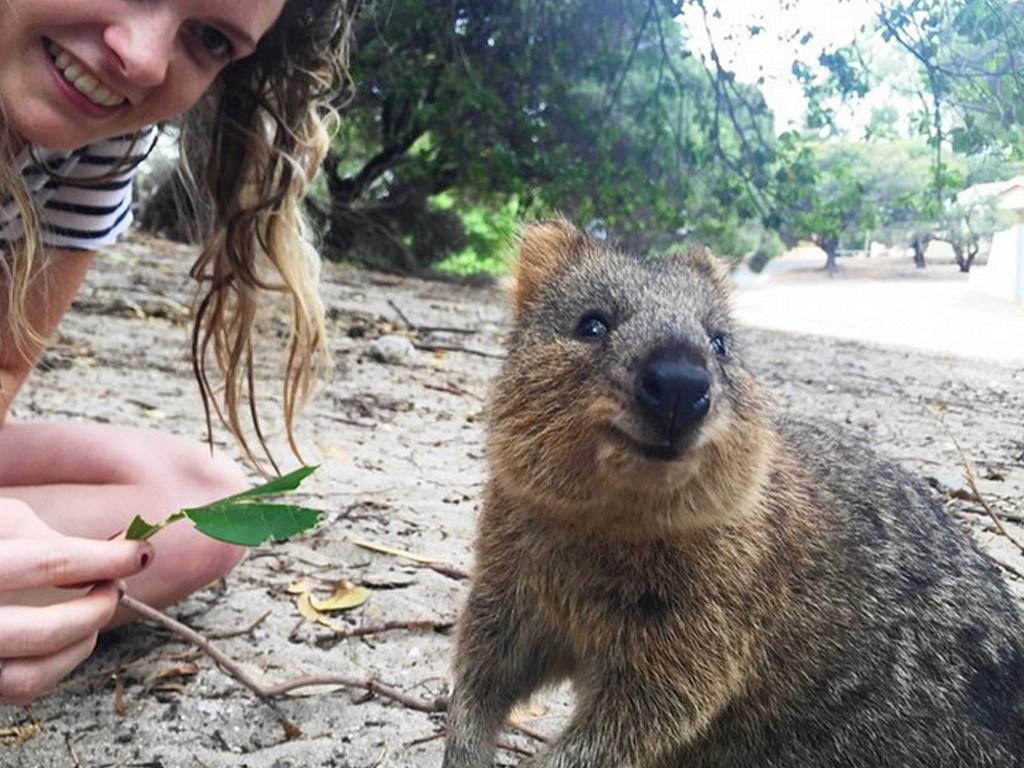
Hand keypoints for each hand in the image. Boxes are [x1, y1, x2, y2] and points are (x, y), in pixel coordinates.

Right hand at [0, 498, 152, 704]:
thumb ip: (43, 538)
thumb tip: (109, 555)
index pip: (50, 562)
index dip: (106, 558)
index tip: (140, 552)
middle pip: (43, 632)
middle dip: (96, 609)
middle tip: (117, 585)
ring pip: (29, 678)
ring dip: (79, 645)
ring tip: (94, 609)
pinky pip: (18, 689)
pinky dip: (57, 664)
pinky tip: (70, 634)